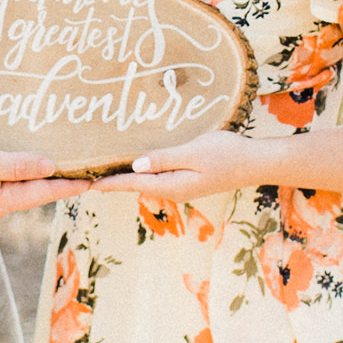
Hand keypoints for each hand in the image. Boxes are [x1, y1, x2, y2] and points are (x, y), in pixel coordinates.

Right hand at [0, 126, 89, 222]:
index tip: (94, 180)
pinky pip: (3, 186)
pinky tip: (26, 165)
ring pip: (18, 191)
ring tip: (62, 166)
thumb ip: (16, 165)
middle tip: (84, 170)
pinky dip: (18, 177)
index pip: (42, 194)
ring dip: (37, 179)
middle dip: (57, 183)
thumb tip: (49, 167)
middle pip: (32, 195)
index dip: (69, 185)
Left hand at [90, 131, 269, 202]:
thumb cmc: (227, 154)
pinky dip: (144, 171)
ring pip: (147, 181)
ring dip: (128, 175)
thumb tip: (136, 166)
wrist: (256, 162)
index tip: (87, 183)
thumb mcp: (193, 152)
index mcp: (172, 186)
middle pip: (136, 184)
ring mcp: (181, 187)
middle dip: (114, 180)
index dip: (109, 182)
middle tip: (89, 172)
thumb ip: (164, 159)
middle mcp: (173, 190)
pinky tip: (137, 162)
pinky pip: (159, 176)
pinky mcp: (188, 180)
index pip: (133, 183)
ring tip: (106, 167)